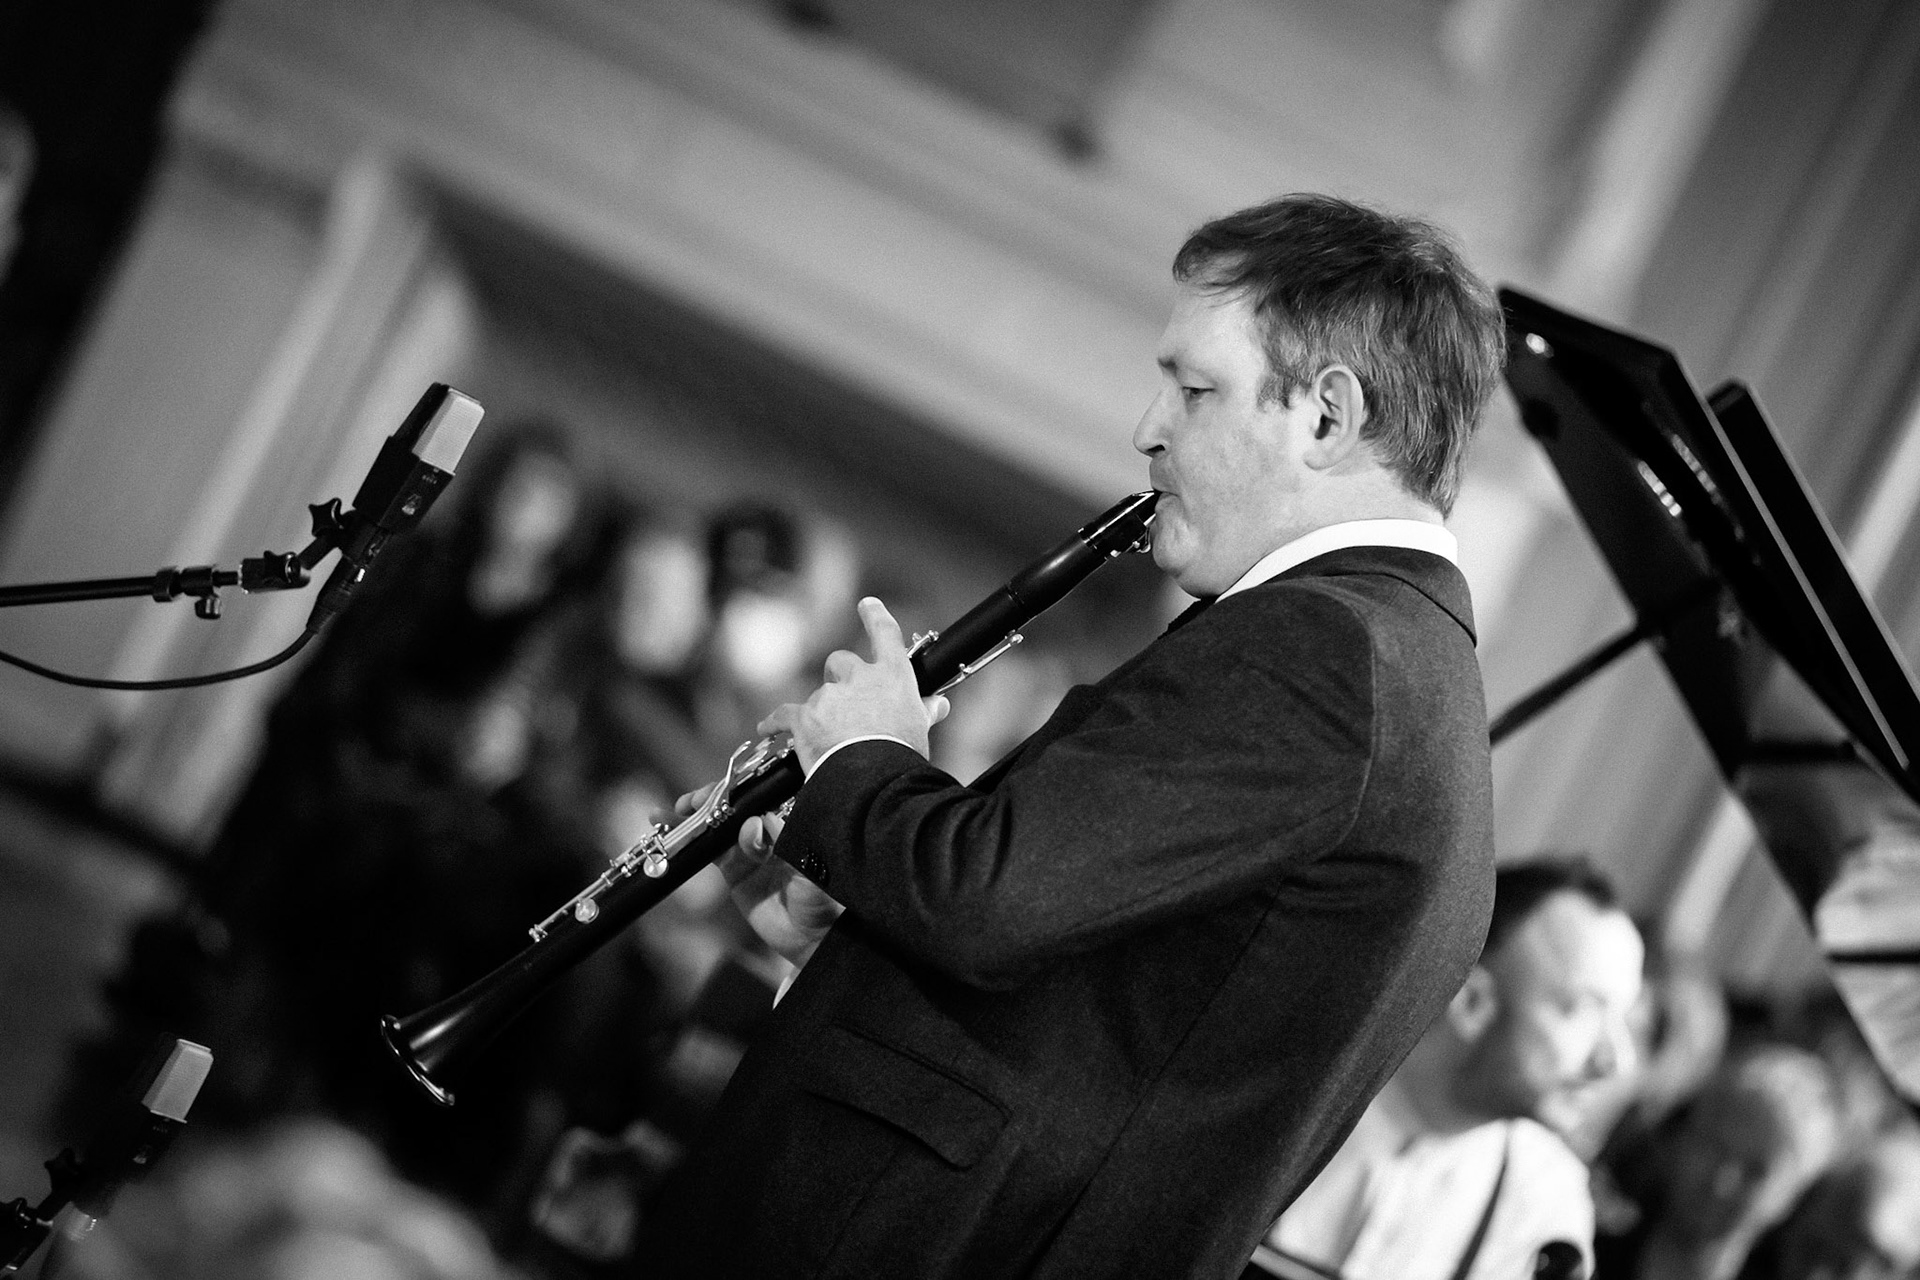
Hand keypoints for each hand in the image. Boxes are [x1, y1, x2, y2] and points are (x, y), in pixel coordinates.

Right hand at [665, 787, 842, 966]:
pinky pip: (713, 850)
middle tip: (699, 801)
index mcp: (796, 821)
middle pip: (741, 805)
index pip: (768, 794)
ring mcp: (754, 850)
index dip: (745, 787)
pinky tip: (673, 825)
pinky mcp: (737, 871)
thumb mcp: (813, 868)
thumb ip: (788, 842)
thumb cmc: (829, 901)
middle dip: (718, 799)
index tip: (728, 788)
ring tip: (679, 809)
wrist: (817, 940)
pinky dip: (694, 839)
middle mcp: (774, 830)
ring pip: (722, 824)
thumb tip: (761, 819)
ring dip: (700, 814)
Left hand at [757, 597, 950, 771]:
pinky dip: (775, 722)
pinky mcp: (804, 717)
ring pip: (820, 695)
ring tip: (830, 741)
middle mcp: (859, 678)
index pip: (885, 633)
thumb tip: (938, 705)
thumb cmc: (902, 754)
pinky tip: (765, 729)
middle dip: (840, 677)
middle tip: (847, 702)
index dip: (875, 616)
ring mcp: (829, 696)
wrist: (873, 777)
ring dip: (822, 711)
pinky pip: (784, 715)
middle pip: (841, 661)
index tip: (867, 604)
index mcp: (892, 676)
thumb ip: (925, 711)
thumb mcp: (920, 729)